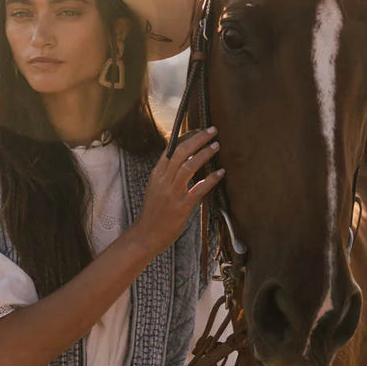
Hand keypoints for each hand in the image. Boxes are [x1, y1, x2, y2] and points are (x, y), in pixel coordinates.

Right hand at [132, 128, 223, 256]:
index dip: (186, 137)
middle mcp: (163, 180)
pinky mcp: (181, 207)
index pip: (171, 148)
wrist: (145, 235)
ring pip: (189, 166)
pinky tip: (220, 173)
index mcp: (157, 174)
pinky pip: (198, 189)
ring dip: (204, 154)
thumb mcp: (155, 188)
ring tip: (216, 146)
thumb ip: (167, 173)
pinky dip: (211, 179)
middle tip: (212, 130)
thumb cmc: (153, 212)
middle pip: (181, 152)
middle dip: (198, 138)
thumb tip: (183, 159)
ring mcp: (172, 193)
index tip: (199, 130)